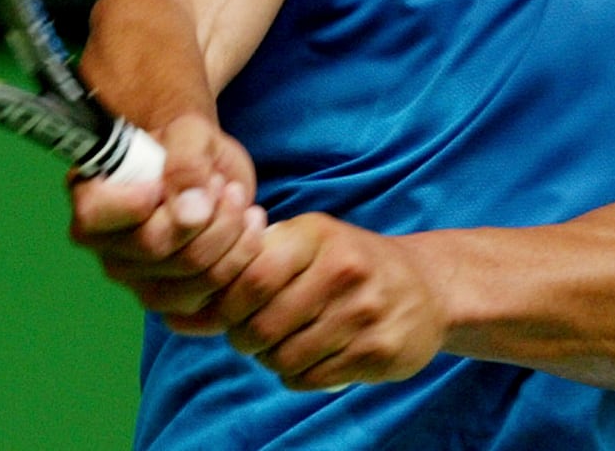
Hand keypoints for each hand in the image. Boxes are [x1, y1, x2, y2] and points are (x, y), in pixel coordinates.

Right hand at [68, 112, 265, 327]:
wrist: (208, 170)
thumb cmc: (186, 147)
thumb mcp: (188, 133)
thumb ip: (186, 162)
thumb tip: (191, 212)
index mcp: (92, 200)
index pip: (94, 216)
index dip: (135, 202)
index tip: (165, 181)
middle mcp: (107, 248)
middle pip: (155, 246)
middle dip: (204, 212)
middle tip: (221, 184)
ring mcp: (138, 281)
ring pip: (190, 274)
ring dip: (229, 232)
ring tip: (237, 198)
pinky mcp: (174, 300)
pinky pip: (213, 294)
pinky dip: (242, 256)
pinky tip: (249, 225)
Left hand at [215, 214, 445, 391]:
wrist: (427, 287)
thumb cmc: (347, 264)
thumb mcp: (309, 241)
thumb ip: (255, 259)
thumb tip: (186, 303)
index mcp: (316, 236)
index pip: (252, 278)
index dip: (228, 305)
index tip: (230, 312)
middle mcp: (343, 270)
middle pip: (263, 325)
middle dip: (244, 340)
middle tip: (249, 337)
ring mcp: (364, 313)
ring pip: (285, 358)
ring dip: (271, 360)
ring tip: (278, 347)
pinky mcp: (379, 352)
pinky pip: (313, 379)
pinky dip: (297, 377)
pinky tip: (306, 360)